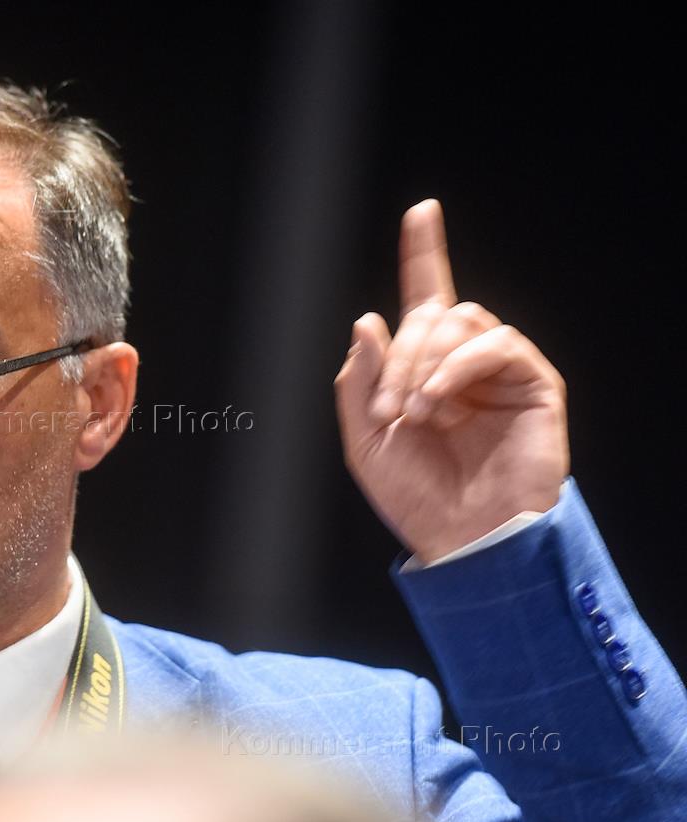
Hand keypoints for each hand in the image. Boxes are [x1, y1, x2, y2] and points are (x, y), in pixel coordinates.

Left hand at [334, 199, 568, 563]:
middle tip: (389, 408)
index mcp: (422, 370)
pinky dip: (459, 366)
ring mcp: (499, 370)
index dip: (423, 254)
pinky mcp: (532, 382)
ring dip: (426, 362)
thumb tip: (369, 318)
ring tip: (417, 413)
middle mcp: (461, 362)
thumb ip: (358, 381)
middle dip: (400, 355)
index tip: (422, 212)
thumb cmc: (417, 497)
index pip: (424, 300)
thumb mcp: (364, 441)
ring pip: (461, 320)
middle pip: (431, 313)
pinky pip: (495, 343)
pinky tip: (441, 401)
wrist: (463, 540)